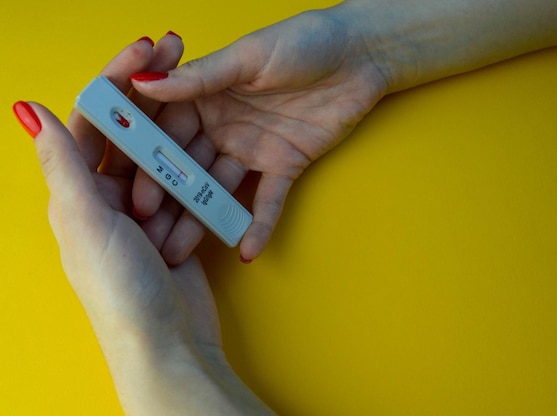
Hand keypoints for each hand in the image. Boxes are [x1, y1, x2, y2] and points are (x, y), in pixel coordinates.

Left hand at [14, 36, 271, 413]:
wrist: (168, 343)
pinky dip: (199, 171)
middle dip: (155, 95)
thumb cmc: (119, 291)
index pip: (92, 122)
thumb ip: (62, 165)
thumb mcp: (84, 223)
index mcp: (77, 192)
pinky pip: (188, 186)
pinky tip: (214, 151)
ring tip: (205, 101)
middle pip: (132, 132)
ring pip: (165, 155)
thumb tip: (27, 110)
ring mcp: (145, 211)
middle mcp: (107, 198)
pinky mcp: (176, 224)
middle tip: (180, 54)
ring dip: (182, 133)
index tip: (143, 49)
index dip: (115, 81)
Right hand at [130, 7, 388, 263]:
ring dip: (203, 219)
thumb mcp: (247, 57)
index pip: (166, 131)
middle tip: (147, 233)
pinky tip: (245, 251)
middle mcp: (222, 126)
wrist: (359, 54)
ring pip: (221, 189)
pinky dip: (259, 225)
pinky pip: (269, 200)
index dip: (147, 161)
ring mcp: (252, 148)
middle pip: (188, 167)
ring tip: (180, 252)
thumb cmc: (302, 41)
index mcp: (205, 96)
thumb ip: (199, 77)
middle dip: (167, 200)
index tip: (129, 190)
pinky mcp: (285, 164)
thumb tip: (142, 81)